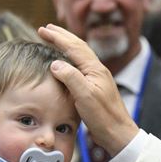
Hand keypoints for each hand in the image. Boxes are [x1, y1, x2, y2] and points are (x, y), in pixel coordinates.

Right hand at [37, 24, 138, 155]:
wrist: (118, 134)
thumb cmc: (103, 117)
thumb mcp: (85, 97)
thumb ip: (71, 77)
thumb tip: (55, 62)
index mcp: (95, 69)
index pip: (73, 47)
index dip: (57, 37)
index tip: (42, 30)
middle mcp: (97, 70)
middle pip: (78, 46)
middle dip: (62, 36)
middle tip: (46, 28)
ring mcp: (97, 78)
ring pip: (80, 55)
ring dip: (66, 45)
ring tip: (55, 39)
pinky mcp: (95, 88)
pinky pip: (80, 66)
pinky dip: (70, 58)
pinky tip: (66, 63)